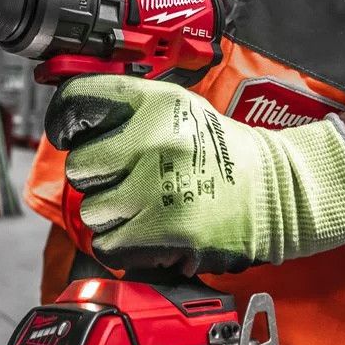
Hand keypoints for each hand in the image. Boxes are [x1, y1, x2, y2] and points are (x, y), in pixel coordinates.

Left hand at [45, 75, 344, 274]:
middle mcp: (155, 140)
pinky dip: (122, 245)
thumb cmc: (225, 154)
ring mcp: (159, 187)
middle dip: (96, 179)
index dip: (64, 119)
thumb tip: (73, 122)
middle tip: (124, 181)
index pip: (79, 98)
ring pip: (92, 211)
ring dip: (111, 216)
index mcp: (157, 103)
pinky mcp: (166, 230)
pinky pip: (109, 244)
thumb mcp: (181, 109)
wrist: (281, 193)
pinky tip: (148, 231)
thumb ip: (129, 109)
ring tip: (144, 208)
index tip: (66, 132)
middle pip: (80, 166)